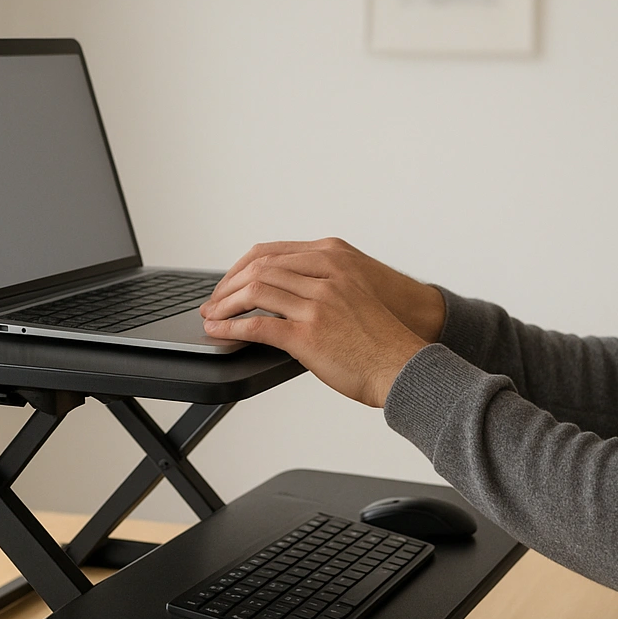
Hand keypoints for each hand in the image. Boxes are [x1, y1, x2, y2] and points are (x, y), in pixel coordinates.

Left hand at [206, 238, 445, 342]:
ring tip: (211, 317)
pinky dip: (232, 327)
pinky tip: (220, 332)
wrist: (405, 365)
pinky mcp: (310, 334)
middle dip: (228, 286)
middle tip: (213, 303)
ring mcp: (318, 303)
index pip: (273, 253)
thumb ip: (324, 287)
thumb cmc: (383, 338)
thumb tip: (286, 297)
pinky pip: (259, 325)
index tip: (229, 283)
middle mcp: (325, 275)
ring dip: (225, 305)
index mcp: (335, 260)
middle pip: (259, 268)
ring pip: (255, 291)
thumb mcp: (355, 295)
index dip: (242, 268)